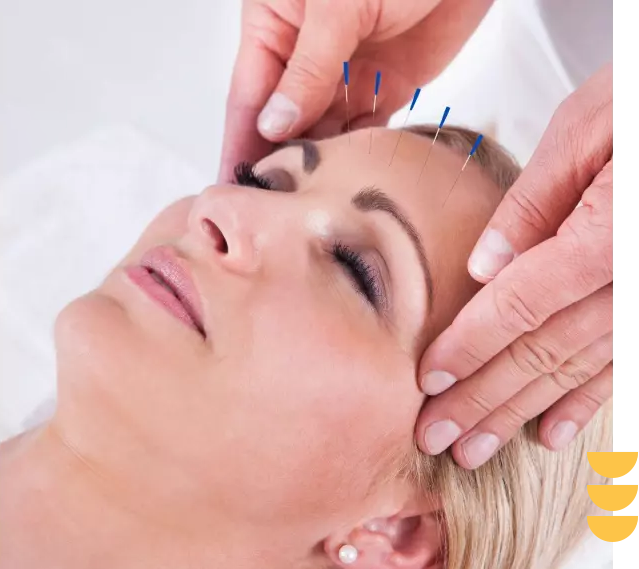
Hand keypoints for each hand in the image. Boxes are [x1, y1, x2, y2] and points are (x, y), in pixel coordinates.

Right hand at [218, 0, 493, 181]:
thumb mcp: (336, 6)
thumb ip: (307, 71)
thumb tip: (273, 125)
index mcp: (275, 25)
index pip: (249, 97)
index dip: (239, 143)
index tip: (231, 186)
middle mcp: (306, 53)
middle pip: (284, 119)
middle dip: (279, 160)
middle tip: (274, 208)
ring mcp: (347, 71)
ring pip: (325, 128)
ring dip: (321, 161)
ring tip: (312, 199)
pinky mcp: (388, 83)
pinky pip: (366, 126)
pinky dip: (359, 149)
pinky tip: (350, 175)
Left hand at [415, 63, 612, 468]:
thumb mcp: (587, 126)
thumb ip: (534, 201)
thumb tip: (485, 264)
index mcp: (605, 238)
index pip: (517, 308)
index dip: (468, 349)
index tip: (427, 383)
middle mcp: (630, 282)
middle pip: (538, 353)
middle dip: (482, 400)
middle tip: (435, 437)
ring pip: (572, 371)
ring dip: (520, 413)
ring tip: (476, 447)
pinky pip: (618, 367)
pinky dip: (581, 403)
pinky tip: (548, 432)